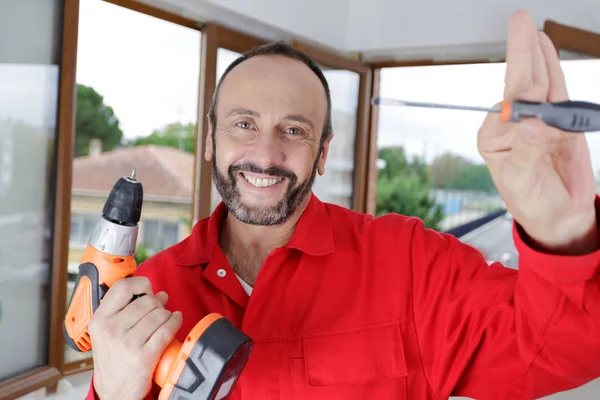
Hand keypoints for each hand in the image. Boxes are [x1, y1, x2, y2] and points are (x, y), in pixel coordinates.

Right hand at [88, 277, 182, 399]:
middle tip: (159, 309)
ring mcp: (128, 343)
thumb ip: (123, 310)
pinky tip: (175, 320)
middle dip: (158, 303)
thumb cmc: (114, 360)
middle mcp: (112, 330)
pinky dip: (175, 322)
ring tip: (165, 318)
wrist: (115, 391)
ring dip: (167, 314)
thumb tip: (155, 292)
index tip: (147, 288)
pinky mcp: (144, 356)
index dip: (140, 284)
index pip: (122, 288)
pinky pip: (167, 330)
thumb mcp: (106, 333)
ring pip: (159, 314)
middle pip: (147, 301)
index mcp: (100, 320)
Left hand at [478, 10, 597, 254]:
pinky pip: (556, 90)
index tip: (526, 82)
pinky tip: (545, 49)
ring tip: (530, 28)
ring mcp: (535, 120)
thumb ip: (527, 152)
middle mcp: (511, 125)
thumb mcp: (523, 182)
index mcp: (493, 138)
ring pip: (538, 81)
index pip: (506, 107)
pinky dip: (552, 68)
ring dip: (536, 54)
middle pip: (518, 84)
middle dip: (520, 51)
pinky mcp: (558, 122)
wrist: (560, 218)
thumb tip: (533, 124)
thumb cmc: (532, 204)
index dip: (518, 89)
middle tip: (520, 20)